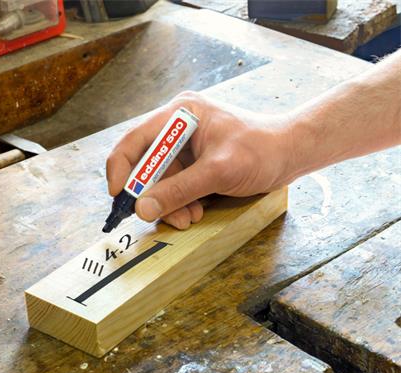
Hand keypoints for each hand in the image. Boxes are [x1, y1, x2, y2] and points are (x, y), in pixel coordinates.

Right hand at [106, 91, 294, 228]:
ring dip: (169, 204)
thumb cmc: (261, 150)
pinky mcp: (193, 164)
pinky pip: (174, 187)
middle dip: (152, 194)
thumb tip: (142, 209)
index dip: (121, 169)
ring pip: (159, 182)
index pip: (134, 141)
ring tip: (188, 218)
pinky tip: (194, 212)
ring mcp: (184, 148)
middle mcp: (176, 129)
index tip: (120, 197)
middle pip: (145, 166)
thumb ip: (179, 190)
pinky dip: (180, 203)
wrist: (291, 154)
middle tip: (159, 217)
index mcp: (178, 115)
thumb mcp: (218, 171)